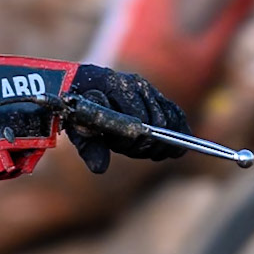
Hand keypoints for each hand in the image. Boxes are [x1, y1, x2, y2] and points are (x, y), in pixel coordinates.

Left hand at [64, 64, 188, 173]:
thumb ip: (89, 147)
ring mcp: (148, 89)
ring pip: (170, 120)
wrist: (77, 87)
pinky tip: (169, 149)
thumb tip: (100, 169)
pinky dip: (177, 132)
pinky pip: (176, 114)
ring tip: (141, 149)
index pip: (138, 119)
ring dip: (159, 141)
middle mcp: (135, 84)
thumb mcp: (78, 129)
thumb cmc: (77, 109)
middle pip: (158, 121)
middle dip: (144, 143)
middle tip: (128, 150)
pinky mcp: (156, 96)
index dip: (131, 141)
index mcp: (114, 86)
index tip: (117, 148)